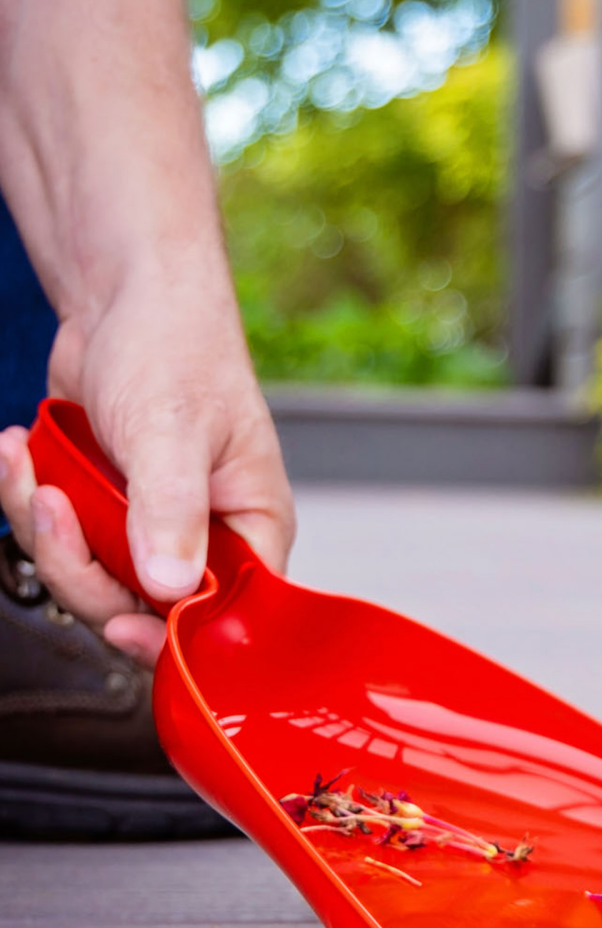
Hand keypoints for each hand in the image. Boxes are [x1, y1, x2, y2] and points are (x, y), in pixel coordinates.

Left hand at [0, 258, 293, 667]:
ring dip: (42, 526)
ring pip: (88, 577)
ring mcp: (151, 526)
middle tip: (55, 505)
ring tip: (28, 462)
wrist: (123, 294)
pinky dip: (26, 501)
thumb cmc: (176, 347)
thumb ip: (171, 513)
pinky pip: (57, 540)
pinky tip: (20, 452)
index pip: (226, 616)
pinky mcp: (104, 509)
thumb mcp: (172, 431)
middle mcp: (207, 537)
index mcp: (253, 527)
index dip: (172, 633)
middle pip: (140, 607)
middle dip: (80, 564)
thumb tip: (171, 592)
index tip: (121, 621)